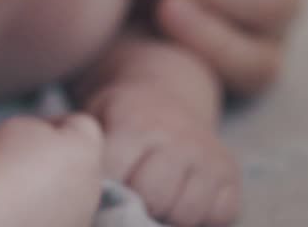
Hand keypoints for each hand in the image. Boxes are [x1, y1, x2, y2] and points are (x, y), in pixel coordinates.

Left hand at [89, 84, 239, 226]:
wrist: (165, 94)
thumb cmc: (121, 117)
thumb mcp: (95, 117)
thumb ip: (85, 148)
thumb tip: (76, 184)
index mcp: (136, 122)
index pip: (117, 177)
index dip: (104, 191)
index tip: (100, 188)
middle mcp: (178, 136)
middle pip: (154, 199)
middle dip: (136, 205)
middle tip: (130, 198)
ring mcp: (209, 155)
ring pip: (186, 213)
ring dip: (168, 216)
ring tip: (155, 202)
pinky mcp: (231, 172)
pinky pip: (220, 216)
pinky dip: (202, 219)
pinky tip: (182, 201)